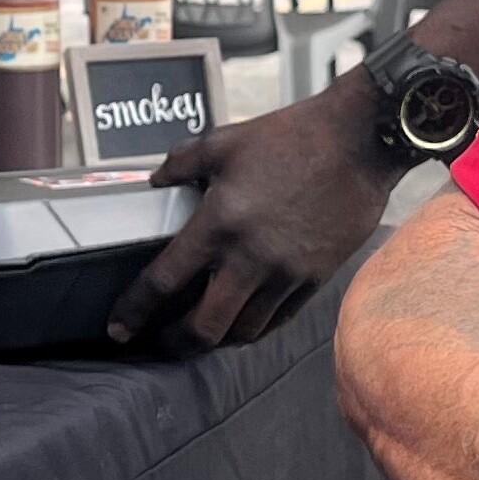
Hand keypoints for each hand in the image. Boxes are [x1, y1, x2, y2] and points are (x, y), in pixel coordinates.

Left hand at [111, 75, 399, 346]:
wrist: (359, 141)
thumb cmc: (291, 136)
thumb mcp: (224, 141)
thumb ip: (182, 162)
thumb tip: (156, 180)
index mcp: (219, 222)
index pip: (164, 281)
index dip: (135, 310)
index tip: (119, 328)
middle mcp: (250, 257)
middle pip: (204, 327)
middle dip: (174, 344)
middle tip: (159, 343)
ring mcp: (286, 273)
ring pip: (243, 331)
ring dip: (216, 340)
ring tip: (200, 334)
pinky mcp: (316, 278)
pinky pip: (280, 319)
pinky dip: (255, 328)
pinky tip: (243, 323)